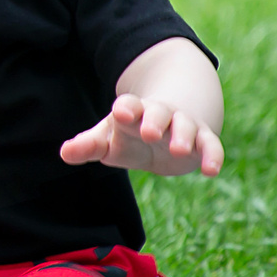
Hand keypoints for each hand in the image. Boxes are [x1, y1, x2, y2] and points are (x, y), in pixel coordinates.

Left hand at [59, 93, 223, 176]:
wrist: (169, 125)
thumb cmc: (130, 133)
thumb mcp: (109, 138)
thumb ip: (89, 145)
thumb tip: (64, 153)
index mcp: (133, 111)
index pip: (128, 105)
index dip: (126, 108)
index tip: (121, 114)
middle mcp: (160, 115)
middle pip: (159, 112)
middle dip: (154, 120)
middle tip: (148, 132)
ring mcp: (183, 126)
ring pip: (186, 127)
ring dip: (183, 137)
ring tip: (178, 150)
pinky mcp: (203, 141)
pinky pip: (210, 146)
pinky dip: (212, 156)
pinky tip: (210, 170)